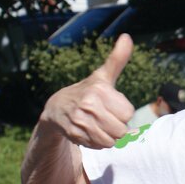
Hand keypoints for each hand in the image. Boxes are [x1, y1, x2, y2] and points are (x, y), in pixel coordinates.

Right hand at [39, 34, 135, 148]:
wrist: (57, 107)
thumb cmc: (88, 91)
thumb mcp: (102, 75)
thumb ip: (117, 59)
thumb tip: (127, 37)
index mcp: (99, 90)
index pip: (128, 113)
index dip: (122, 112)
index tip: (112, 105)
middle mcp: (89, 105)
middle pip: (121, 130)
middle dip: (117, 126)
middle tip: (106, 117)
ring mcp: (80, 122)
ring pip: (111, 141)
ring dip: (109, 136)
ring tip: (99, 124)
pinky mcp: (74, 135)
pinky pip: (99, 146)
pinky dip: (98, 142)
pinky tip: (91, 131)